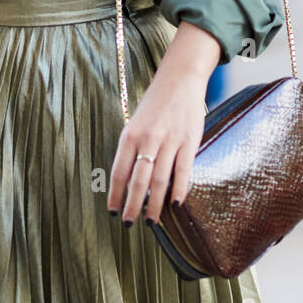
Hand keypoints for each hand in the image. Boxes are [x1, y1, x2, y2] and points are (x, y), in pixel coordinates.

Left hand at [107, 20, 220, 224]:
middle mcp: (148, 139)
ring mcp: (169, 141)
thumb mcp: (137, 123)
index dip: (115, 194)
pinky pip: (182, 171)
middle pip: (138, 180)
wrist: (181, 78)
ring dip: (154, 204)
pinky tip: (174, 204)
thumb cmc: (157, 104)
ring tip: (151, 221)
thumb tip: (127, 181)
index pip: (119, 171)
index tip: (113, 211)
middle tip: (128, 224)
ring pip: (159, 180)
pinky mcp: (189, 141)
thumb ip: (132, 149)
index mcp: (130, 135)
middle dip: (132, 206)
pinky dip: (178, 190)